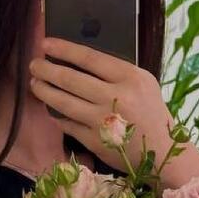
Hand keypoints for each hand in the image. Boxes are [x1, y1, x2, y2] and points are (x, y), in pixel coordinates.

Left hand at [29, 38, 198, 190]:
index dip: (63, 49)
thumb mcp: (142, 84)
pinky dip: (57, 116)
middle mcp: (116, 98)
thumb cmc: (152, 114)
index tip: (46, 44)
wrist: (164, 152)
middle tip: (34, 65)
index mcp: (130, 78)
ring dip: (45, 91)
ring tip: (35, 84)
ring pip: (64, 102)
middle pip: (71, 79)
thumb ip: (115, 73)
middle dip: (47, 70)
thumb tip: (78, 60)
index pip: (89, 57)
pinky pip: (68, 124)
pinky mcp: (96, 142)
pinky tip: (51, 109)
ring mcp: (103, 121)